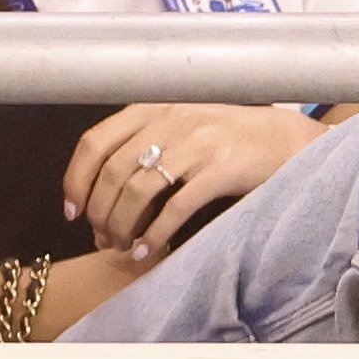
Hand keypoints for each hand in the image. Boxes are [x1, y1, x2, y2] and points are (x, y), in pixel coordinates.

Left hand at [64, 104, 326, 258]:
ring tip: (124, 246)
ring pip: (138, 190)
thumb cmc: (228, 138)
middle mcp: (172, 120)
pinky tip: (149, 250)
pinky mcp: (222, 168)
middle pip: (113, 171)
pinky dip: (156, 234)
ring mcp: (198, 143)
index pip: (96, 141)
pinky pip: (175, 206)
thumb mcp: (181, 127)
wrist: (286, 139)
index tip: (73, 211)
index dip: (76, 179)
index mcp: (155, 108)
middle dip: (100, 212)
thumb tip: (100, 200)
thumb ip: (143, 148)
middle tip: (104, 238)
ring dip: (123, 226)